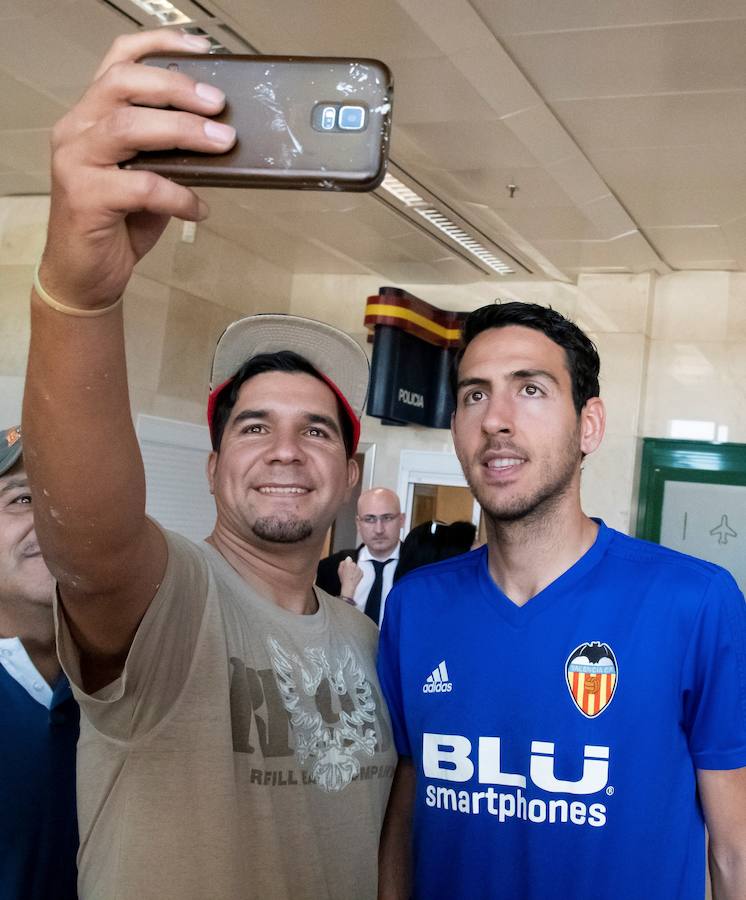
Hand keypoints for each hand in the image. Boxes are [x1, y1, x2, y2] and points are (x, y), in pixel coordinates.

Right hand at [39, 29, 236, 310]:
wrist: (85, 275)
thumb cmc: (117, 224)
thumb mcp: (146, 177)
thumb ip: (169, 153)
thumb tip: (218, 136)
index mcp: (92, 115)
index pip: (119, 61)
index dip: (159, 45)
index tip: (201, 48)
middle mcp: (77, 129)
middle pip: (124, 84)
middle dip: (178, 89)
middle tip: (219, 105)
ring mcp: (76, 161)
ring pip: (128, 127)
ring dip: (182, 131)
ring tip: (221, 143)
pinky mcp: (85, 198)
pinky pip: (140, 186)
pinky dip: (178, 194)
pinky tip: (198, 207)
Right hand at [338, 556, 362, 597]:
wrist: (349, 586)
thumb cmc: (343, 579)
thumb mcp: (339, 570)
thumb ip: (342, 563)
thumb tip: (346, 559)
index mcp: (348, 563)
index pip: (348, 559)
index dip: (347, 563)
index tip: (346, 566)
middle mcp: (354, 565)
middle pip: (353, 563)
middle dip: (351, 566)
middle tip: (348, 572)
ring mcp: (359, 569)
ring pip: (356, 567)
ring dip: (354, 570)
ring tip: (351, 575)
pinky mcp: (362, 572)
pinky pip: (359, 571)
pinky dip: (357, 573)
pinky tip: (354, 577)